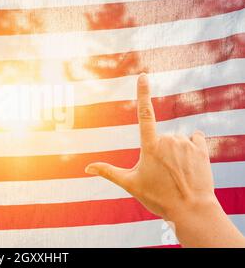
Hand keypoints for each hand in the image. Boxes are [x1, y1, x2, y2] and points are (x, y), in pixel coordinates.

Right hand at [85, 73, 216, 221]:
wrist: (191, 210)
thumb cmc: (158, 198)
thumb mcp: (130, 184)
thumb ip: (108, 172)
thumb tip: (86, 168)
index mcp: (150, 146)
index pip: (144, 113)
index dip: (143, 93)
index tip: (143, 76)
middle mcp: (168, 140)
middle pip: (160, 138)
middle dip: (160, 151)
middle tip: (162, 174)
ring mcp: (186, 143)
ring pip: (176, 140)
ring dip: (175, 152)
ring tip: (177, 173)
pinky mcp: (201, 148)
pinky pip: (195, 139)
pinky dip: (191, 148)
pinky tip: (190, 164)